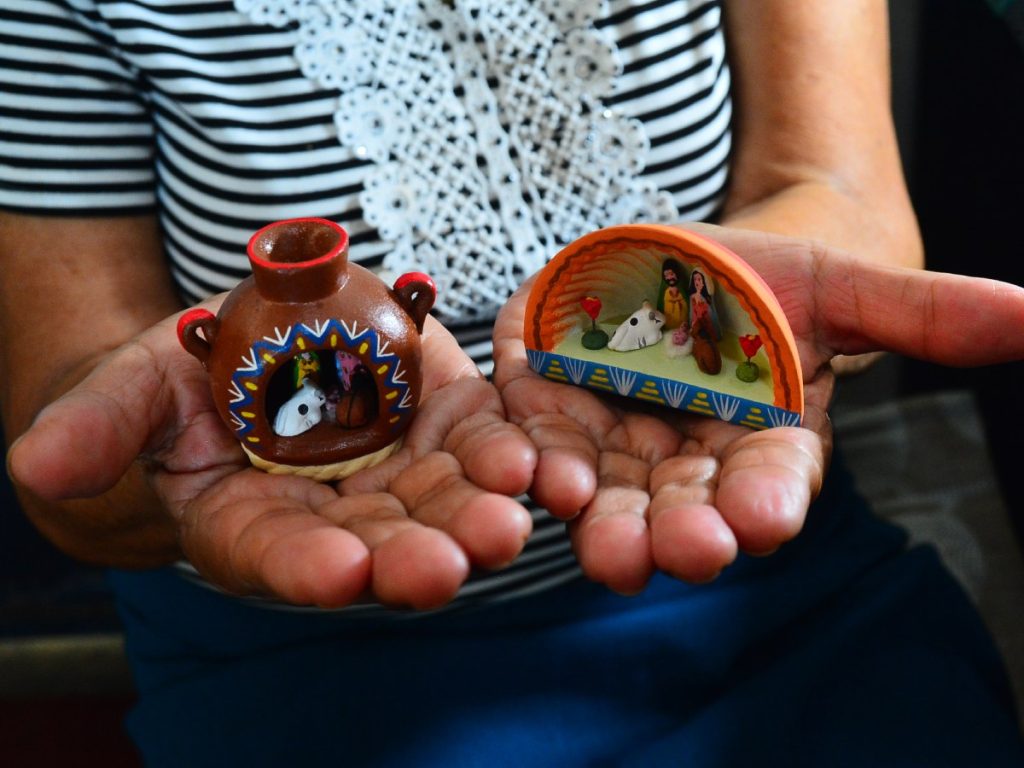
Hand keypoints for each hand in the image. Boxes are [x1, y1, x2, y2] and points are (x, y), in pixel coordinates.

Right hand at [8, 309, 536, 609]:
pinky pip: (485, 446)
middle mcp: (333, 516)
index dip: (302, 567)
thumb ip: (98, 425)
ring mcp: (396, 474)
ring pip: (442, 504)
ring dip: (478, 515)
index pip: (273, 556)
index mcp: (252, 523)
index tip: (336, 572)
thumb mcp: (133, 388)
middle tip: (452, 565)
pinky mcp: (445, 426)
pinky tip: (539, 465)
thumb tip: (36, 464)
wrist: (257, 342)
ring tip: (510, 519)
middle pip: (375, 545)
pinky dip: (513, 456)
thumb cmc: (183, 377)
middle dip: (412, 557)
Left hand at [493, 224, 1023, 593]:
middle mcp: (682, 461)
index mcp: (756, 446)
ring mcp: (608, 439)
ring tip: (607, 542)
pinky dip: (530, 457)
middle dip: (682, 534)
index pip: (769, 485)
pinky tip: (536, 473)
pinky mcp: (544, 405)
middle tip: (683, 553)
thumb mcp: (840, 287)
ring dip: (602, 520)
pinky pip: (532, 438)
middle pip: (682, 508)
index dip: (767, 502)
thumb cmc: (768, 280)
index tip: (766, 519)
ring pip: (603, 492)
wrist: (680, 256)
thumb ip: (918, 314)